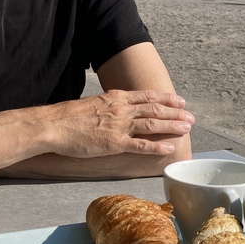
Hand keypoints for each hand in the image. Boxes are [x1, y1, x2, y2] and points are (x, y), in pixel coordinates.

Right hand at [41, 89, 193, 158]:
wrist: (53, 125)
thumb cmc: (69, 117)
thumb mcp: (93, 104)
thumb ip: (109, 106)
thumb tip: (118, 109)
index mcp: (116, 98)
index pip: (147, 96)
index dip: (166, 99)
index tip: (180, 101)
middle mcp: (121, 109)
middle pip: (154, 109)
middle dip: (175, 113)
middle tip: (191, 117)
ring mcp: (118, 126)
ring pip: (152, 124)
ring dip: (172, 125)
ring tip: (187, 128)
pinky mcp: (113, 143)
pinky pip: (140, 144)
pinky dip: (156, 146)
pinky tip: (169, 147)